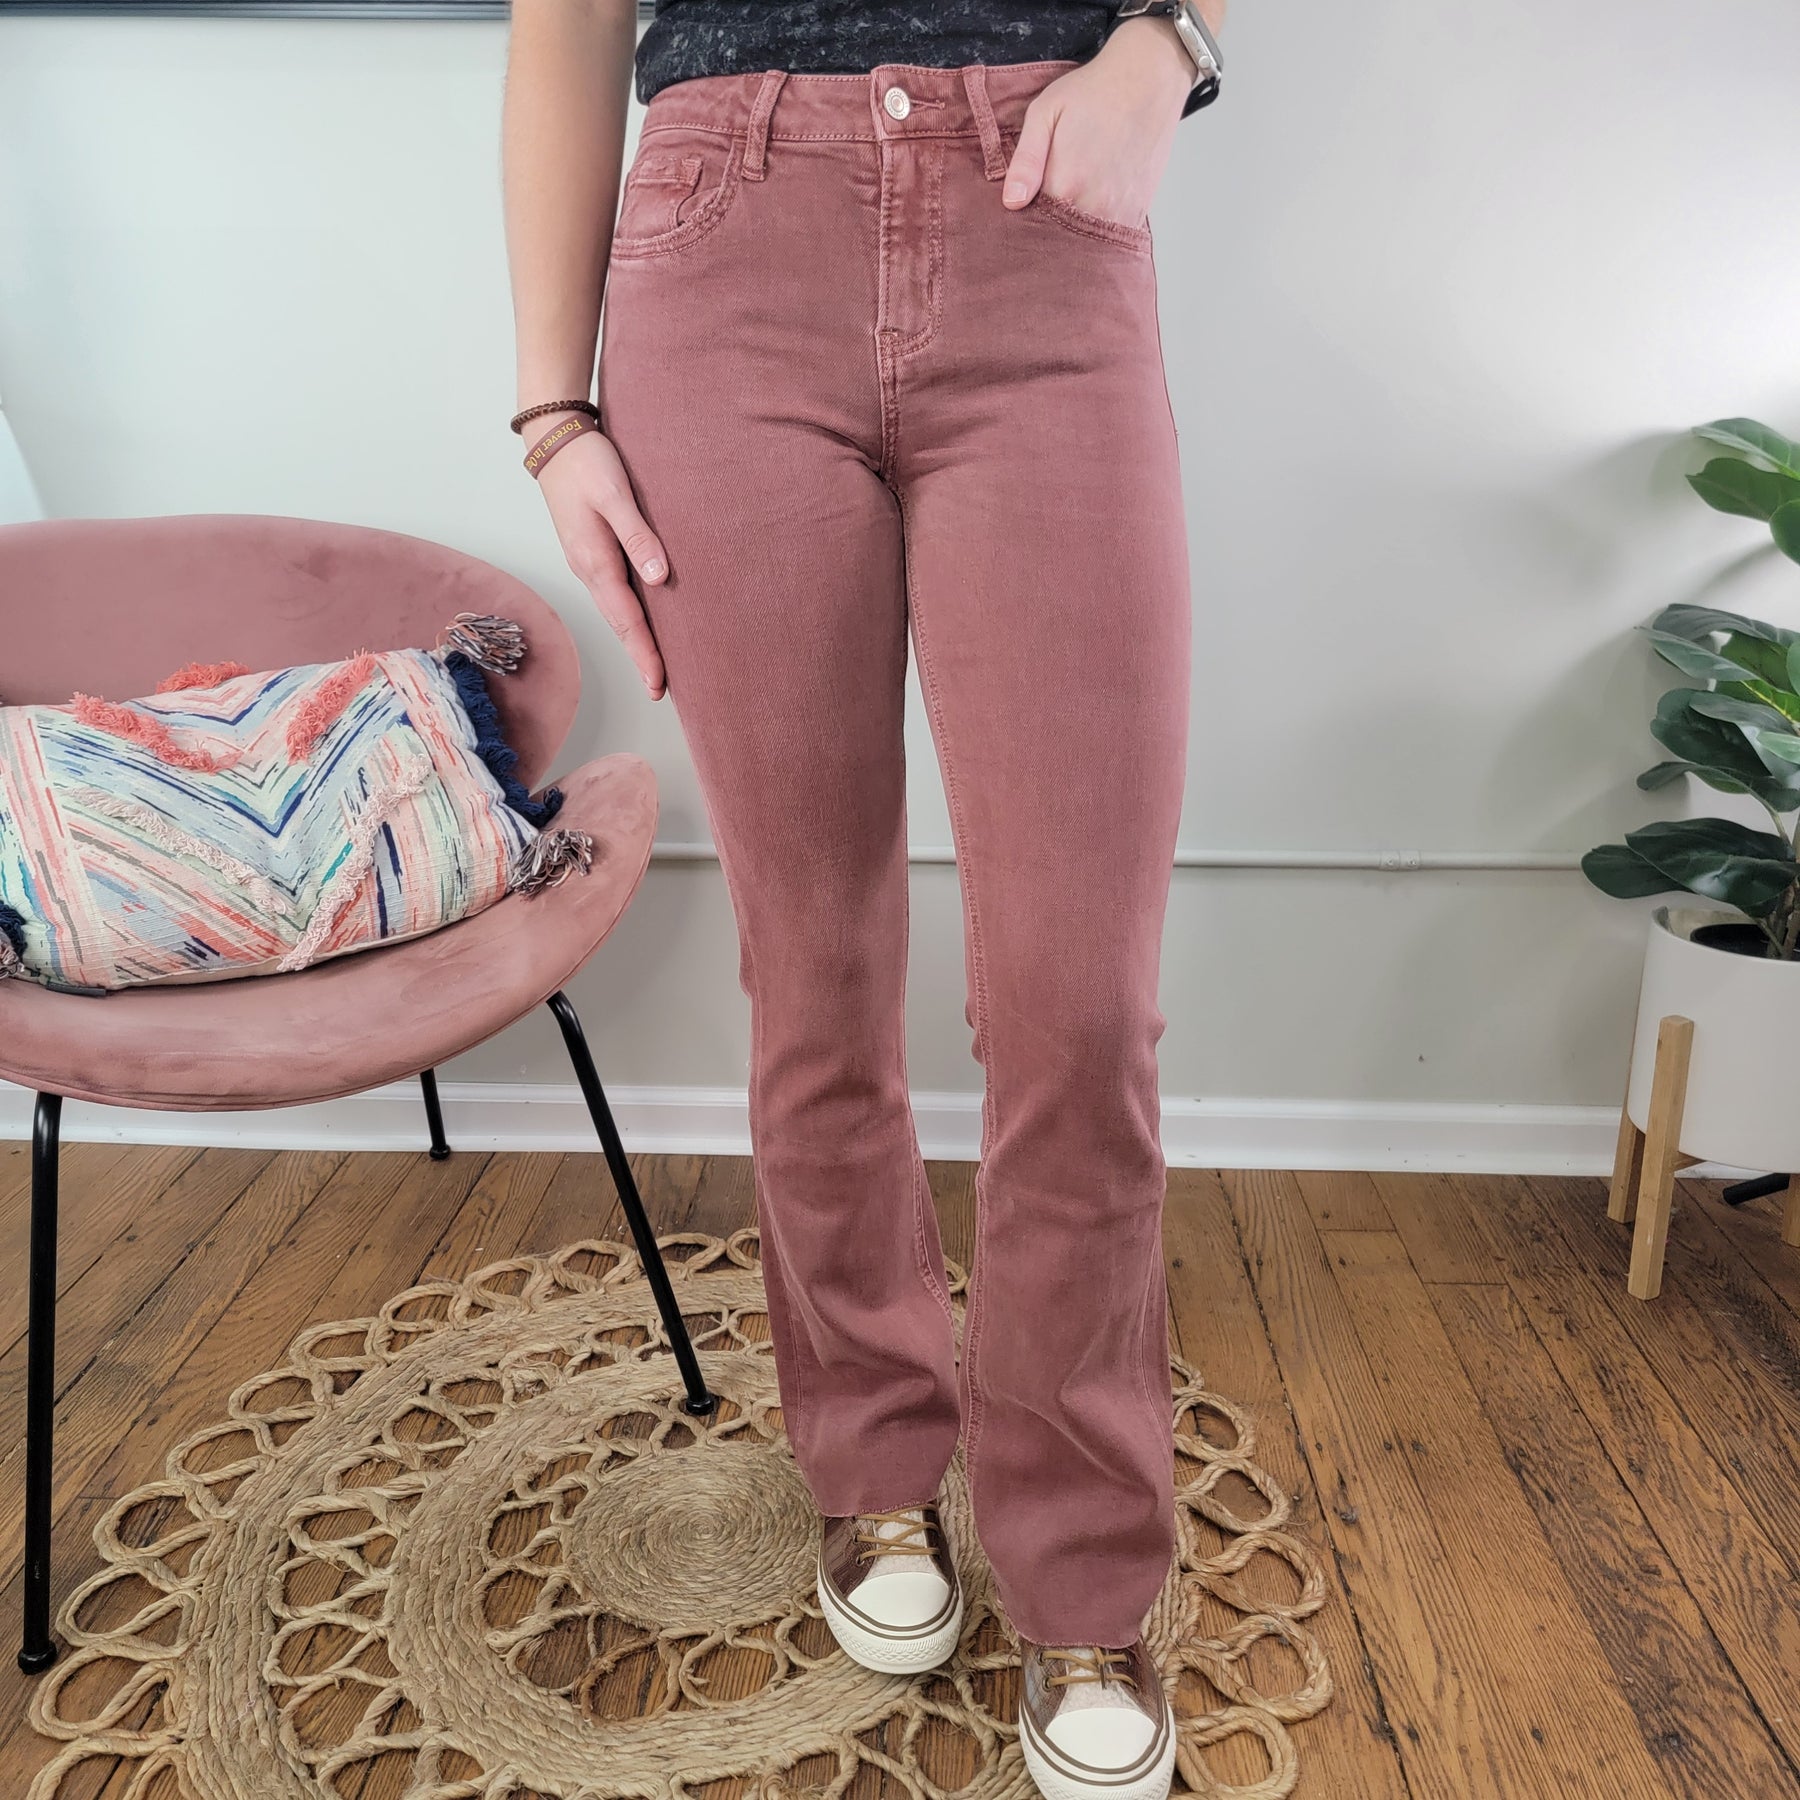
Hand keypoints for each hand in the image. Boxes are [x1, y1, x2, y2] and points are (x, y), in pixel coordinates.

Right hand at [530, 415, 670, 700]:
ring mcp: (589, 563)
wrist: (556, 442)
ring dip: (634, 640)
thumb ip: (638, 535)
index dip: (644, 652)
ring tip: (654, 667)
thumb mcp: (615, 494)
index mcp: (595, 561)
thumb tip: (659, 578)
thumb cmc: (588, 464)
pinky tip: (641, 623)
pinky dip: (629, 616)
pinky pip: (614, 594)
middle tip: (660, 690)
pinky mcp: (593, 553)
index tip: (658, 684)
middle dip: (639, 656)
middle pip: (620, 623)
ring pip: (616, 611)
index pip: (626, 618)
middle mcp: (589, 569)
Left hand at [1002, 17, 1196, 227]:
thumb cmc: (1093, 93)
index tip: (1025, 204)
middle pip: (1059, 238)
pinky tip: (1094, 206)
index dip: (1024, 218)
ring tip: (1073, 200)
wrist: (1147, 80)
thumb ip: (1025, 160)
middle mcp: (1092, 206)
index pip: (1032, 224)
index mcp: (1064, 185)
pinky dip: (1098, 231)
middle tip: (1050, 199)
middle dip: (1049, 230)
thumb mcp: (1044, 113)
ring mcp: (1118, 212)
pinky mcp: (1137, 213)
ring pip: (1084, 241)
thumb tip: (1011, 202)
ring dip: (1074, 231)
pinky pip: (1110, 238)